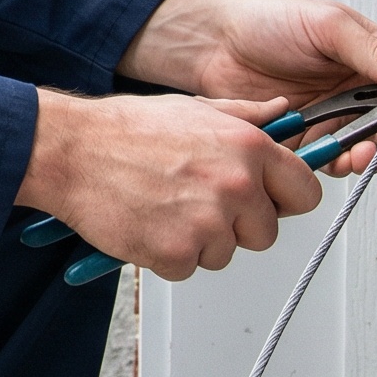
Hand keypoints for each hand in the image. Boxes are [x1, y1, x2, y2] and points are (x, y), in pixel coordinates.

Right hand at [16, 89, 320, 279]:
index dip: (286, 200)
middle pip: (266, 233)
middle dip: (237, 226)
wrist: (70, 151)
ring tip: (163, 207)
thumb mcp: (193, 108)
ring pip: (225, 253)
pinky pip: (188, 268)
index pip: (306, 193)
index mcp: (247, 147)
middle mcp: (235, 185)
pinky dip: (167, 254)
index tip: (268, 202)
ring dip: (198, 240)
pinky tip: (147, 224)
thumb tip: (281, 113)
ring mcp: (208, 222)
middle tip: (197, 204)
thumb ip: (245, 115)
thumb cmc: (123, 129)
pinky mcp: (177, 253)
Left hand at [116, 0, 376, 173]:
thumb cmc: (267, 21)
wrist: (213, 43)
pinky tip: (337, 159)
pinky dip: (339, 164)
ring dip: (376, 154)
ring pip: (372, 147)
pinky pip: (333, 160)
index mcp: (374, 57)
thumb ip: (374, 53)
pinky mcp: (310, 140)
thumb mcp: (327, 26)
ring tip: (367, 151)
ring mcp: (336, 117)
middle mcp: (360, 90)